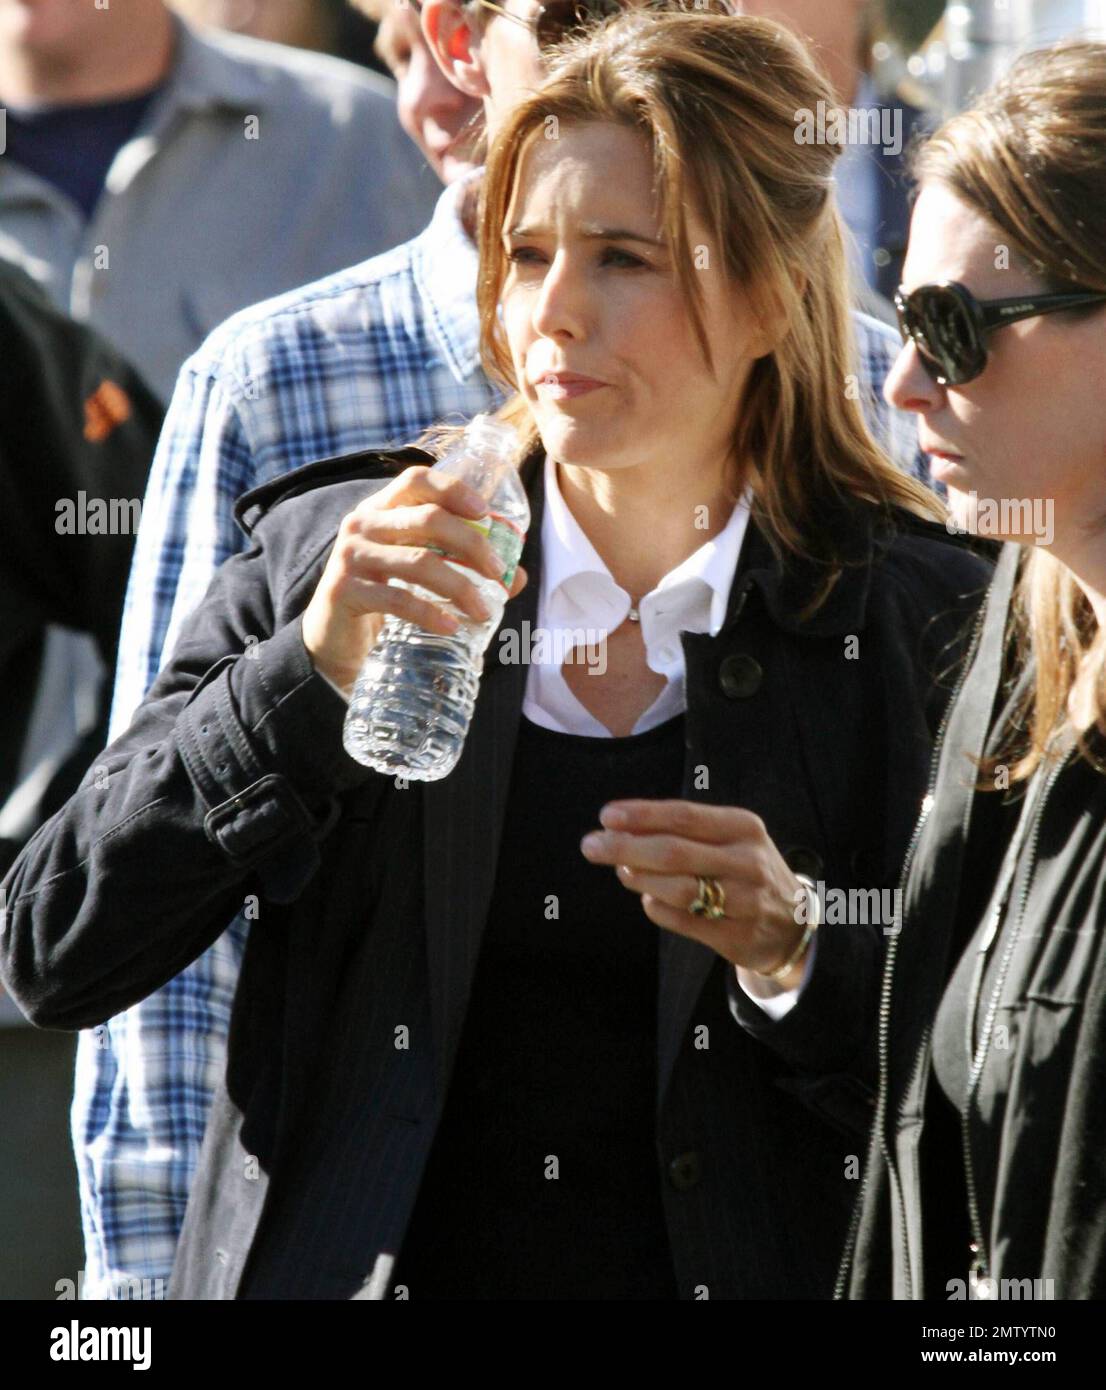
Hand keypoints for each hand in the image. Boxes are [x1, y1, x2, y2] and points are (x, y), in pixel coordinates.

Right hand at [301, 464, 527, 693]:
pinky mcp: (344, 590)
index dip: (454, 489)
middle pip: (428, 518)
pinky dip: (430, 612)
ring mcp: (350, 555)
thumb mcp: (418, 575)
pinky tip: (452, 625)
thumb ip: (462, 568)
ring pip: (419, 561)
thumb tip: (517, 576)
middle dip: (472, 544)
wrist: (332, 639)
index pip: (417, 480)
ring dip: (460, 586)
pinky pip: (398, 597)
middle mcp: (362, 523)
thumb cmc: (382, 598)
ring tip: (484, 611)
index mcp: (381, 509)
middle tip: (498, 573)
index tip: (486, 513)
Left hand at [580, 799, 809, 987]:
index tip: (606, 816)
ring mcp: (744, 901)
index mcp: (743, 827)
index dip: (641, 815)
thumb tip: (620, 828)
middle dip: (625, 847)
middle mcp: (747, 861)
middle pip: (674, 852)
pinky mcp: (735, 936)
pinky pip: (681, 920)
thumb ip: (682, 831)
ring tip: (622, 871)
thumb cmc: (745, 869)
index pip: (684, 815)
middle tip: (591, 845)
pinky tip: (648, 898)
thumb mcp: (729, 838)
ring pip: (676, 888)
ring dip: (638, 879)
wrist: (792, 923)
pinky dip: (655, 908)